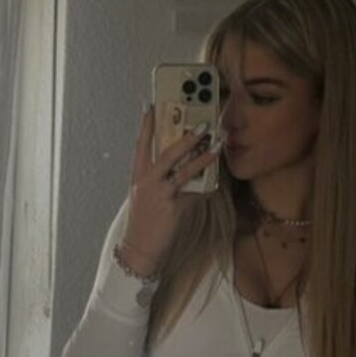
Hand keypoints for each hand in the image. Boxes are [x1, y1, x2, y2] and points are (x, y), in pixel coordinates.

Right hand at [121, 106, 219, 270]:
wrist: (140, 250)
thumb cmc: (146, 225)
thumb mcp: (151, 199)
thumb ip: (165, 184)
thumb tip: (189, 175)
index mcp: (139, 176)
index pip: (141, 145)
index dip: (145, 125)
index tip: (150, 106)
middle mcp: (146, 181)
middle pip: (165, 152)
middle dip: (184, 136)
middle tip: (201, 124)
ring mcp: (158, 193)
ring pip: (181, 169)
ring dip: (200, 155)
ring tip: (215, 144)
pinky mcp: (171, 206)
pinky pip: (192, 192)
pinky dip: (205, 185)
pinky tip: (216, 179)